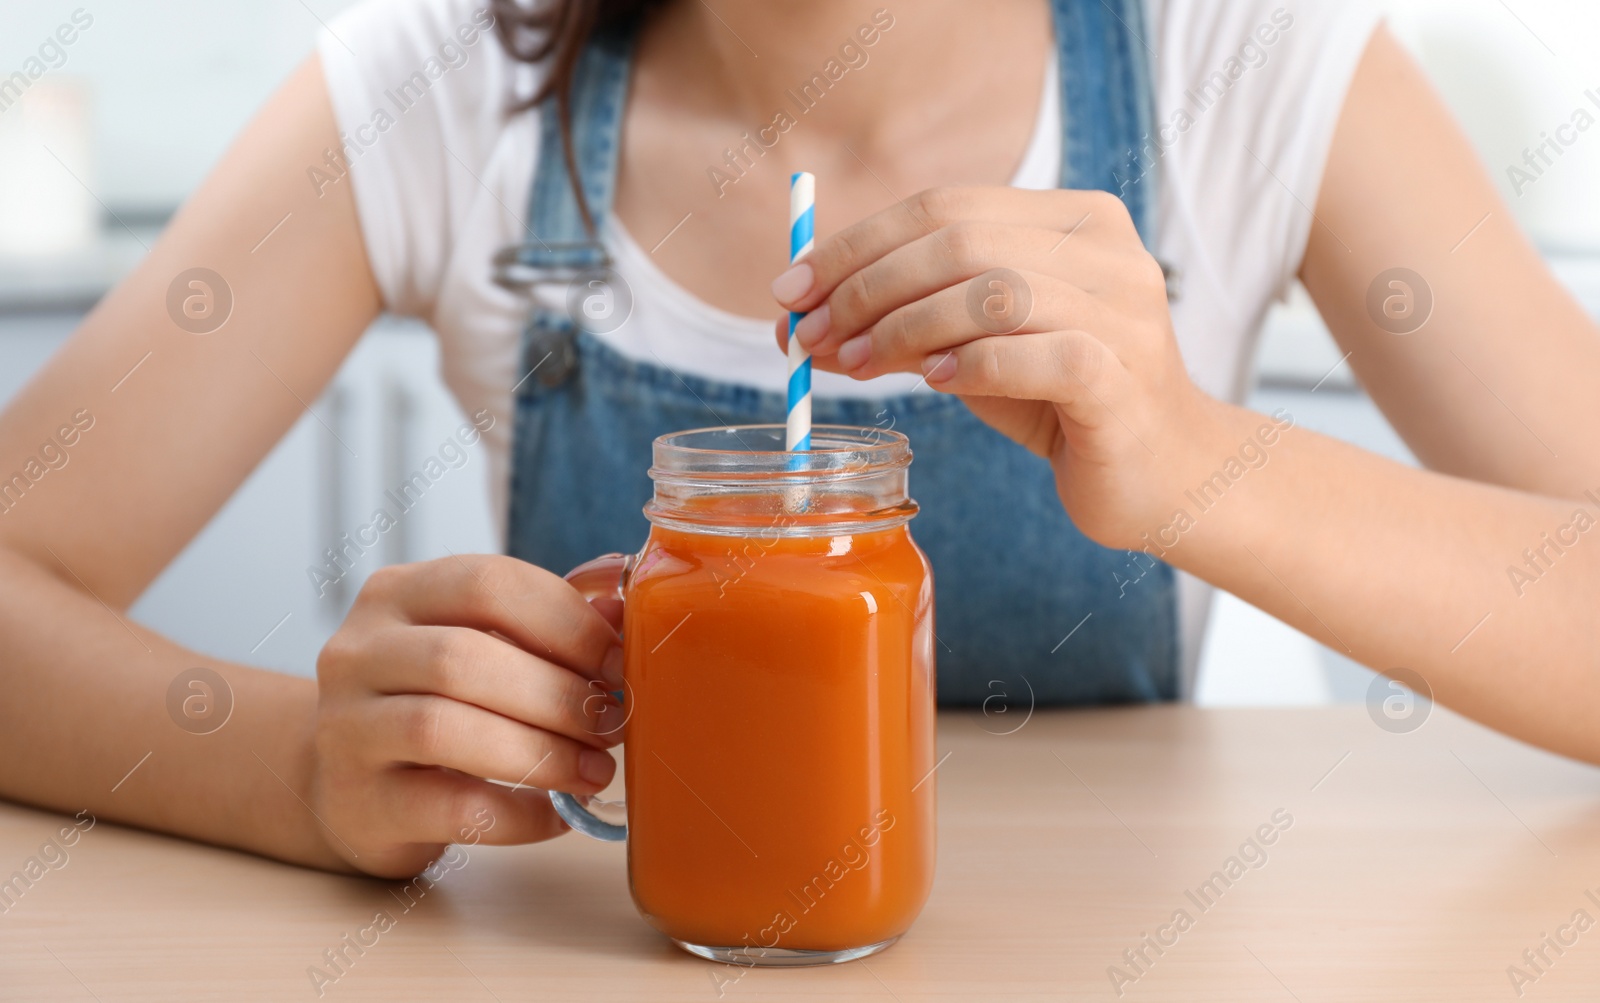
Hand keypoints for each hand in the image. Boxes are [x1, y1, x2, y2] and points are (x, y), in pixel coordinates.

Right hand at [310, 555, 625, 877]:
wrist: (347, 786)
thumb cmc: (430, 702)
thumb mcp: (474, 646)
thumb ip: (539, 625)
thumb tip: (618, 615)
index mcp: (397, 593)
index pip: (487, 583)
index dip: (566, 622)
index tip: (618, 662)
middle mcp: (359, 652)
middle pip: (462, 658)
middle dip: (555, 693)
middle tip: (611, 723)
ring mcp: (346, 729)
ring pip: (443, 728)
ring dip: (540, 752)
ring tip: (595, 771)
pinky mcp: (359, 805)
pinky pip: (449, 809)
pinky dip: (518, 814)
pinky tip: (557, 814)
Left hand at [771, 186, 1228, 548]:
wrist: (1163, 474)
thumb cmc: (1061, 400)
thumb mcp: (972, 348)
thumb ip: (906, 323)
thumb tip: (804, 320)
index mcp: (1071, 219)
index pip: (944, 206)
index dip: (857, 244)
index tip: (792, 290)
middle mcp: (1104, 250)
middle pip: (960, 241)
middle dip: (868, 286)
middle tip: (813, 334)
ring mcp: (1123, 311)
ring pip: (993, 291)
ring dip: (906, 328)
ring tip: (856, 364)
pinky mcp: (1123, 377)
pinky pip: (1036, 354)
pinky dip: (971, 365)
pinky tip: (934, 384)